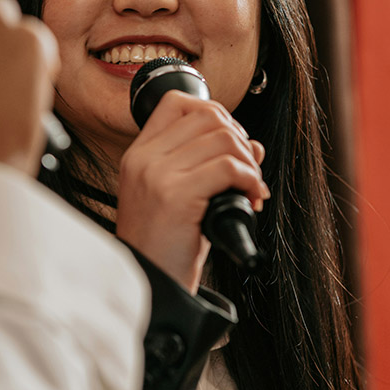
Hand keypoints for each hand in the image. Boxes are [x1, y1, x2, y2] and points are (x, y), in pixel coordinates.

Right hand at [116, 90, 268, 292]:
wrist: (150, 286)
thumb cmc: (164, 247)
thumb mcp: (179, 198)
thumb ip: (208, 166)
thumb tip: (253, 146)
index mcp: (137, 156)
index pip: (177, 103)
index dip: (214, 114)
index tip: (228, 145)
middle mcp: (143, 159)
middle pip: (207, 115)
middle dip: (239, 138)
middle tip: (245, 172)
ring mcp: (156, 175)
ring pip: (223, 138)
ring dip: (248, 162)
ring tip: (249, 189)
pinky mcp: (175, 195)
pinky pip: (228, 167)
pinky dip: (249, 180)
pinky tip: (250, 200)